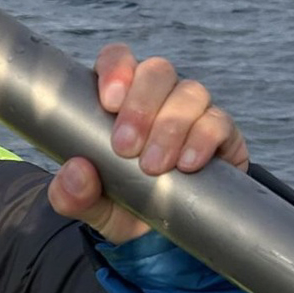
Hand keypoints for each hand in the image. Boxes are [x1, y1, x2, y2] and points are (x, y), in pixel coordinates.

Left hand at [47, 43, 248, 243]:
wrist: (166, 232)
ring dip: (170, 127)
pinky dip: (203, 139)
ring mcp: (193, 110)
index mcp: (121, 97)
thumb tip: (76, 171)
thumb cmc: (122, 204)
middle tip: (126, 148)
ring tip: (153, 166)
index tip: (109, 102)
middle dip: (141, 106)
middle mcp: (159, 95)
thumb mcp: (90, 206)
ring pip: (190, 93)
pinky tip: (187, 164)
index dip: (116, 69)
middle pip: (157, 71)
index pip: (119, 59)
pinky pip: (218, 122)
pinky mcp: (222, 134)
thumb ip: (71, 194)